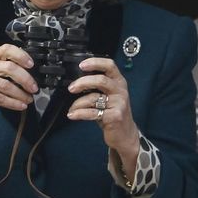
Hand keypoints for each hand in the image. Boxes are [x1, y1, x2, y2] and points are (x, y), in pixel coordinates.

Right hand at [0, 44, 37, 132]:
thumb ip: (10, 70)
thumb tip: (32, 74)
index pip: (6, 49)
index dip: (21, 55)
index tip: (31, 64)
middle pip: (9, 68)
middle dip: (25, 79)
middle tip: (34, 88)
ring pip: (6, 85)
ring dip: (21, 94)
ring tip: (29, 99)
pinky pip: (0, 98)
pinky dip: (13, 103)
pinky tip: (21, 105)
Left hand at [66, 57, 139, 180]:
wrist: (125, 134)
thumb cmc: (113, 113)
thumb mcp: (109, 96)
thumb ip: (98, 87)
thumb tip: (76, 81)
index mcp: (119, 82)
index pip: (110, 65)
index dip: (95, 62)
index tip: (81, 65)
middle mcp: (120, 91)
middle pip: (101, 80)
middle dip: (83, 82)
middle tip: (71, 88)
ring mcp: (119, 104)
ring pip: (94, 98)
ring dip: (78, 103)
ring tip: (72, 108)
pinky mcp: (114, 117)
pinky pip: (92, 112)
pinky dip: (79, 113)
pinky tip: (73, 115)